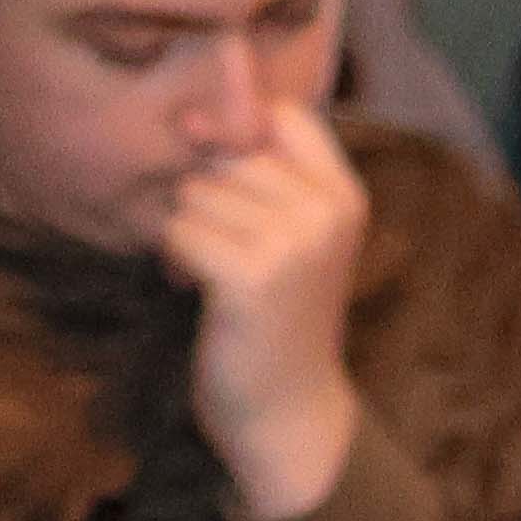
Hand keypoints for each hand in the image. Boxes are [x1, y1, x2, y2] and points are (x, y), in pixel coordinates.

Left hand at [159, 106, 371, 520]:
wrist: (284, 405)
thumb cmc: (273, 315)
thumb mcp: (285, 234)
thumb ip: (253, 172)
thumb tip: (189, 117)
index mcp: (344, 193)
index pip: (281, 114)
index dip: (236, 137)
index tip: (228, 184)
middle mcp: (327, 210)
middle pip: (225, 155)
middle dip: (204, 200)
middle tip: (224, 252)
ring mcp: (294, 242)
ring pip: (194, 194)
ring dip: (186, 233)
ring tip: (214, 275)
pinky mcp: (252, 277)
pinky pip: (179, 232)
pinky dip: (175, 261)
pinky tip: (198, 291)